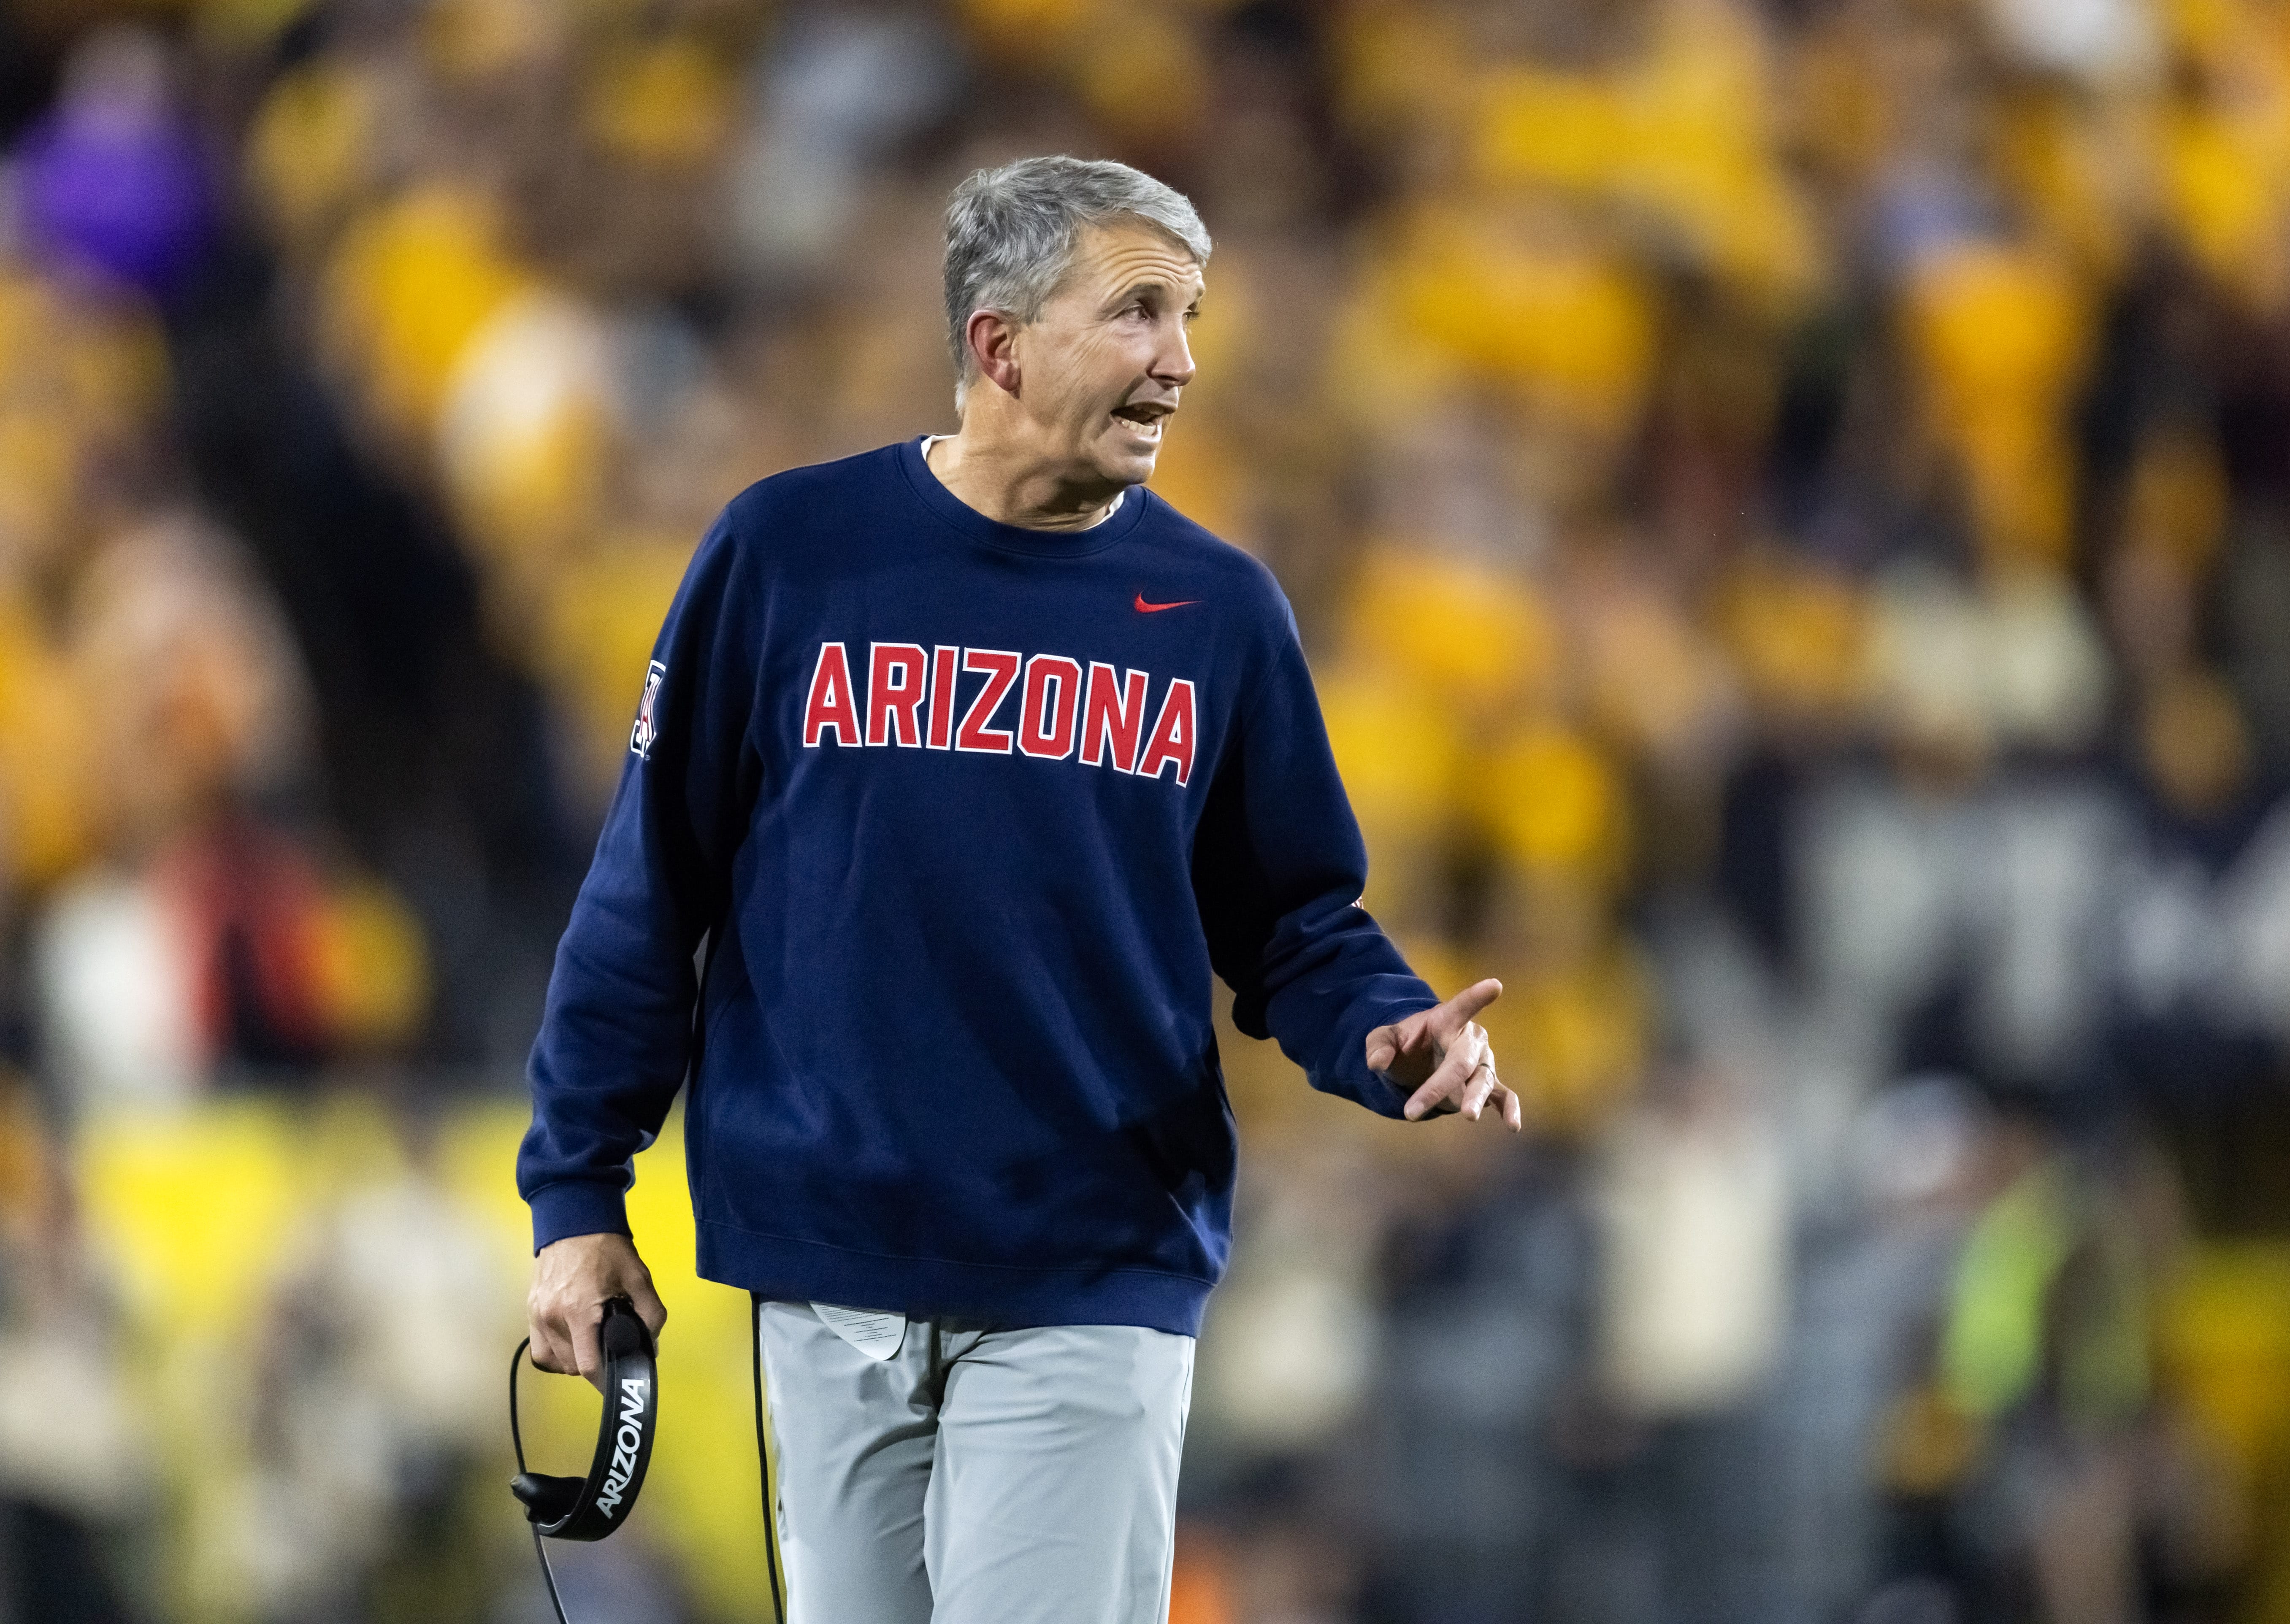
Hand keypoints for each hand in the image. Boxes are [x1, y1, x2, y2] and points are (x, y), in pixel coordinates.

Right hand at [528, 1232, 668, 1390]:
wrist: (574, 1222)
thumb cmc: (607, 1249)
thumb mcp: (639, 1278)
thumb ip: (651, 1314)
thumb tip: (650, 1346)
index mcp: (579, 1311)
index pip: (586, 1365)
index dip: (604, 1379)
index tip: (618, 1380)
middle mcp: (552, 1317)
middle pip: (572, 1367)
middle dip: (595, 1365)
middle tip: (611, 1352)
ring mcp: (537, 1315)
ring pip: (555, 1362)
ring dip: (575, 1361)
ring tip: (593, 1345)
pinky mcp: (530, 1312)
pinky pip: (540, 1350)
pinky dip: (557, 1354)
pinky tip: (573, 1343)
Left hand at [1365, 978, 1519, 1130]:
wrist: (1420, 1060)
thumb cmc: (1406, 1044)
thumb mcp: (1384, 1039)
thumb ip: (1378, 1046)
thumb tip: (1377, 1063)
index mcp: (1447, 1019)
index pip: (1463, 1006)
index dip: (1477, 997)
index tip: (1495, 986)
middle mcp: (1470, 1039)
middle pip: (1462, 1060)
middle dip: (1442, 1084)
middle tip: (1418, 1109)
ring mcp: (1482, 1061)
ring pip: (1483, 1079)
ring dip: (1475, 1098)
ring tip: (1468, 1116)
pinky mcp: (1488, 1083)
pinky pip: (1503, 1096)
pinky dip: (1509, 1109)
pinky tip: (1512, 1126)